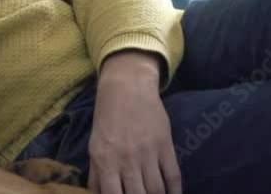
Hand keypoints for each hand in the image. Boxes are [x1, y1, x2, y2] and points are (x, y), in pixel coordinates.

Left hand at [88, 51, 181, 193]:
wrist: (126, 88)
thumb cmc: (107, 119)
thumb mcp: (94, 146)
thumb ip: (96, 174)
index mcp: (104, 161)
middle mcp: (126, 160)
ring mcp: (148, 153)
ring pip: (156, 190)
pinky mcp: (165, 145)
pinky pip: (173, 176)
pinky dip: (176, 191)